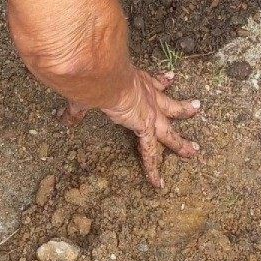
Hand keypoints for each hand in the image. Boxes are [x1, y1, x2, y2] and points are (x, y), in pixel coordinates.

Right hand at [71, 68, 200, 188]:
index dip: (163, 81)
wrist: (105, 76)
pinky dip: (153, 170)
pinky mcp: (145, 128)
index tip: (172, 78)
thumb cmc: (97, 76)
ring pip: (170, 131)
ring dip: (182, 142)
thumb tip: (64, 117)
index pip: (153, 82)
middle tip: (197, 107)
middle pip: (170, 104)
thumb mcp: (87, 92)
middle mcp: (147, 95)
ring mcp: (150, 112)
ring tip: (195, 151)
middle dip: (183, 108)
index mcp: (136, 82)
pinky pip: (151, 154)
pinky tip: (158, 184)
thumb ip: (77, 108)